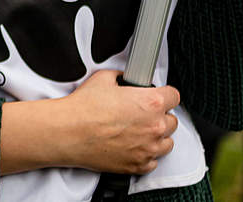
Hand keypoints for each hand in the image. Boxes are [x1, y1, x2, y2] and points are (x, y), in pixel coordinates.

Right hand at [62, 70, 179, 173]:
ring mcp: (149, 148)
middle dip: (159, 115)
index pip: (174, 96)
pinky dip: (145, 153)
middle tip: (141, 113)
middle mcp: (154, 127)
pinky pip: (153, 160)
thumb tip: (125, 80)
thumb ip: (122, 77)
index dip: (164, 93)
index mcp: (150, 103)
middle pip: (172, 120)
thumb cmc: (84, 108)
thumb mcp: (103, 78)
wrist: (69, 132)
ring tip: (137, 130)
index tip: (159, 95)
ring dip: (156, 136)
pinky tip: (131, 145)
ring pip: (167, 142)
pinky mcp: (139, 165)